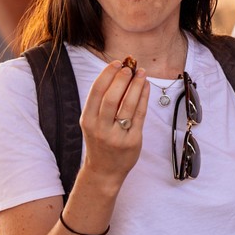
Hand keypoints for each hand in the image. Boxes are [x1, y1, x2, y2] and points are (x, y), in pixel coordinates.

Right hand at [78, 60, 148, 185]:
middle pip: (112, 98)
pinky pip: (140, 115)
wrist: (104, 170)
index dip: (107, 75)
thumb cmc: (99, 141)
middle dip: (122, 79)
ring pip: (128, 105)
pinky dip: (143, 98)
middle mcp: (100, 128)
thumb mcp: (93, 122)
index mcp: (88, 120)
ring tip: (141, 73)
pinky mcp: (133, 141)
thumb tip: (118, 73)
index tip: (116, 63)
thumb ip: (102, 102)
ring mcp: (117, 136)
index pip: (96, 92)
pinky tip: (146, 87)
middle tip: (130, 67)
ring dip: (136, 86)